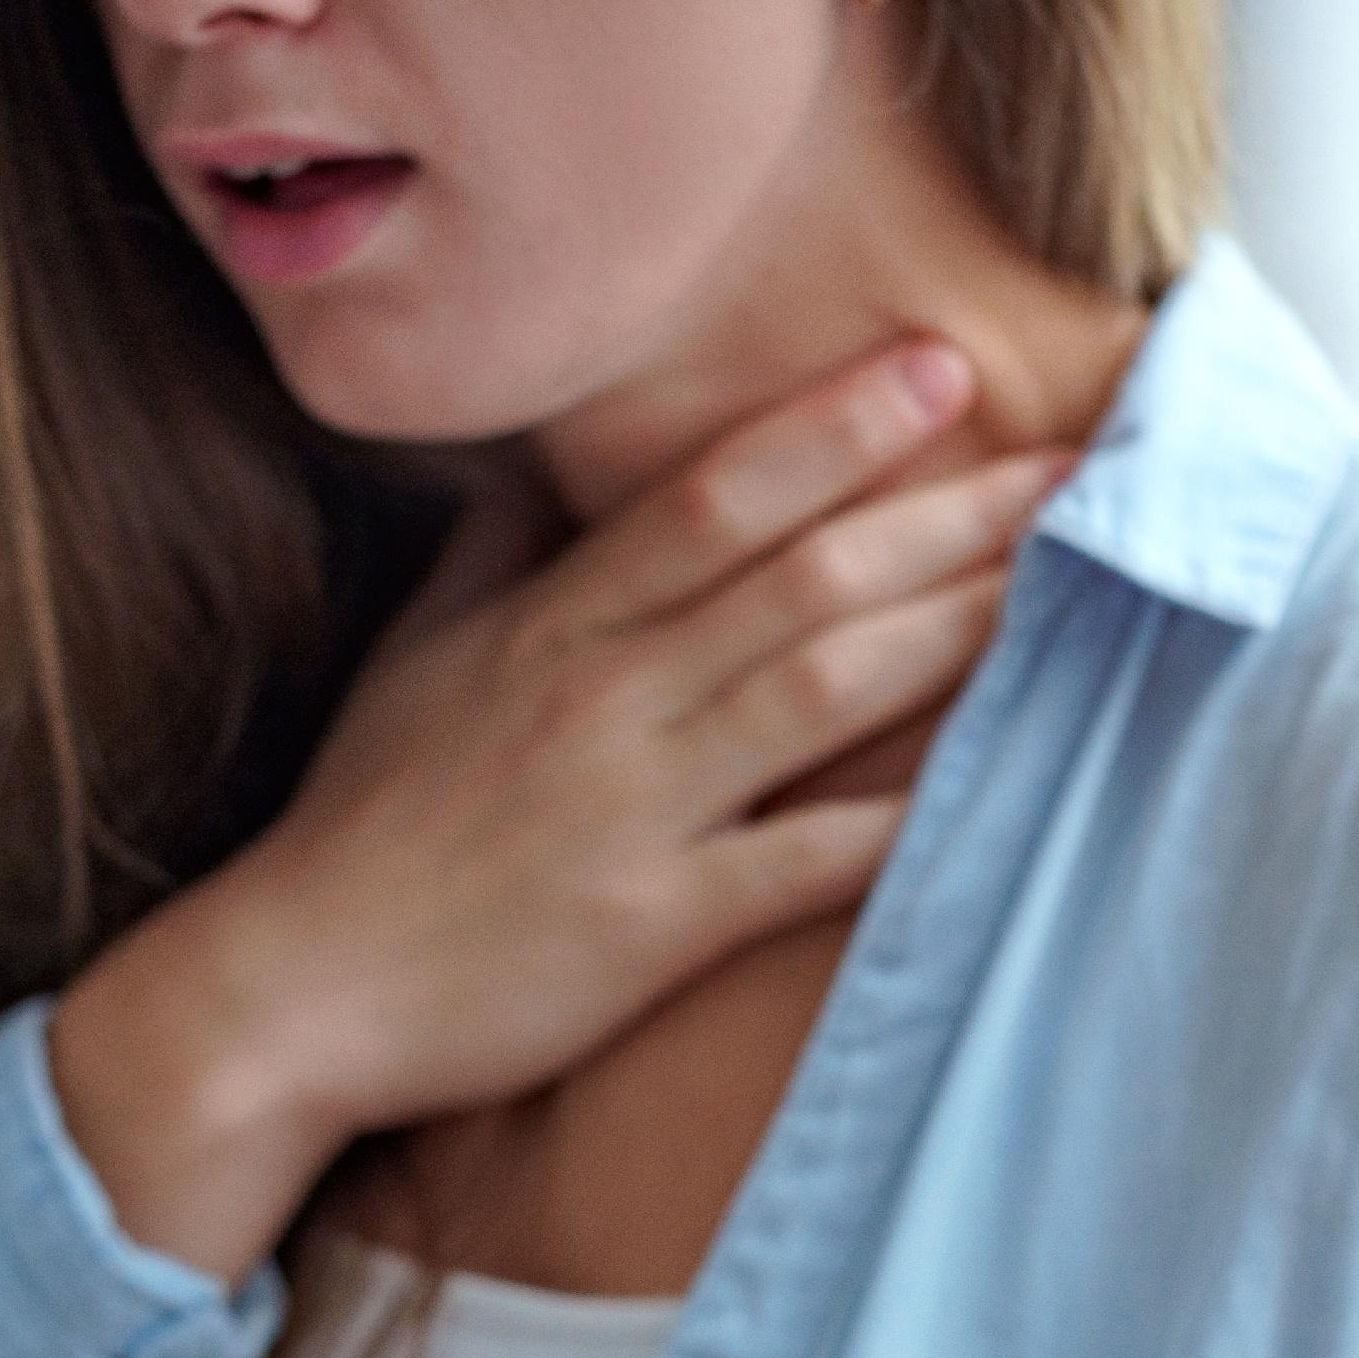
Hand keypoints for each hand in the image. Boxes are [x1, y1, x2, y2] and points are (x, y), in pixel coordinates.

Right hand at [181, 337, 1076, 1147]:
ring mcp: (631, 811)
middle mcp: (601, 699)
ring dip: (949, 628)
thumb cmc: (360, 828)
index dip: (835, 428)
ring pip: (816, 692)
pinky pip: (796, 865)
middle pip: (798, 577)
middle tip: (1070, 458)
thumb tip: (544, 472)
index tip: (939, 367)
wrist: (287, 990)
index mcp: (552, 628)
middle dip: (942, 511)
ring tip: (1062, 576)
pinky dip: (892, 824)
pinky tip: (989, 782)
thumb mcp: (414, 664)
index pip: (713, 498)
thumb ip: (493, 560)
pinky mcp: (650, 926)